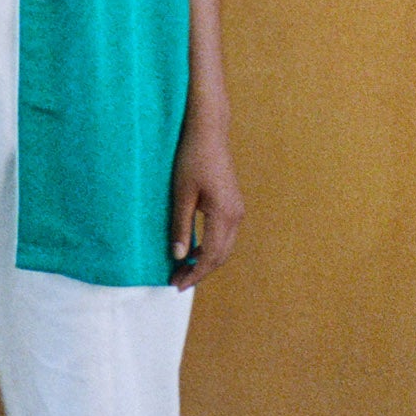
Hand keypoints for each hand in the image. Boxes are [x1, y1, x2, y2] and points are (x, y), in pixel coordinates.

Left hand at [168, 117, 243, 287]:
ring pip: (225, 246)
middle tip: (177, 281)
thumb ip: (181, 226)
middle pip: (221, 255)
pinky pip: (225, 234)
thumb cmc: (192, 158)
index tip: (177, 284)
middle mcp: (236, 215)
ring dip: (206, 260)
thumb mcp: (181, 194)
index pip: (211, 256)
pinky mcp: (233, 203)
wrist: (209, 131)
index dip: (195, 274)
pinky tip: (194, 249)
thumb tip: (179, 256)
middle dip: (200, 272)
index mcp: (224, 214)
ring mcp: (237, 209)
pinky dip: (211, 247)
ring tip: (183, 269)